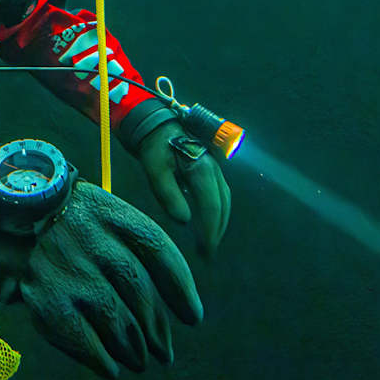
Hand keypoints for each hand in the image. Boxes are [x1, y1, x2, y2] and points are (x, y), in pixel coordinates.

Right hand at [0, 179, 202, 378]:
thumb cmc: (53, 219)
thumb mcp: (92, 209)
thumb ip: (126, 241)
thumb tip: (168, 295)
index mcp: (109, 212)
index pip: (159, 250)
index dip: (182, 288)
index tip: (192, 316)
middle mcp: (92, 239)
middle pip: (141, 292)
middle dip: (158, 329)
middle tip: (165, 352)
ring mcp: (69, 270)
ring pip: (118, 320)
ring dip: (135, 349)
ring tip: (140, 361)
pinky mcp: (47, 299)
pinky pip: (86, 340)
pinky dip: (104, 360)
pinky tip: (112, 369)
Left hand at [135, 120, 231, 257]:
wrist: (156, 126)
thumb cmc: (154, 148)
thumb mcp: (155, 170)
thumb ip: (169, 195)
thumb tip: (184, 221)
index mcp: (202, 169)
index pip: (212, 206)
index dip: (210, 230)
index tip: (205, 250)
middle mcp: (213, 169)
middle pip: (223, 205)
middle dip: (217, 231)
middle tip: (207, 253)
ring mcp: (214, 169)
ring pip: (224, 200)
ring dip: (219, 222)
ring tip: (209, 242)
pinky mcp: (210, 170)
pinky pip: (219, 195)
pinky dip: (217, 212)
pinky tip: (209, 223)